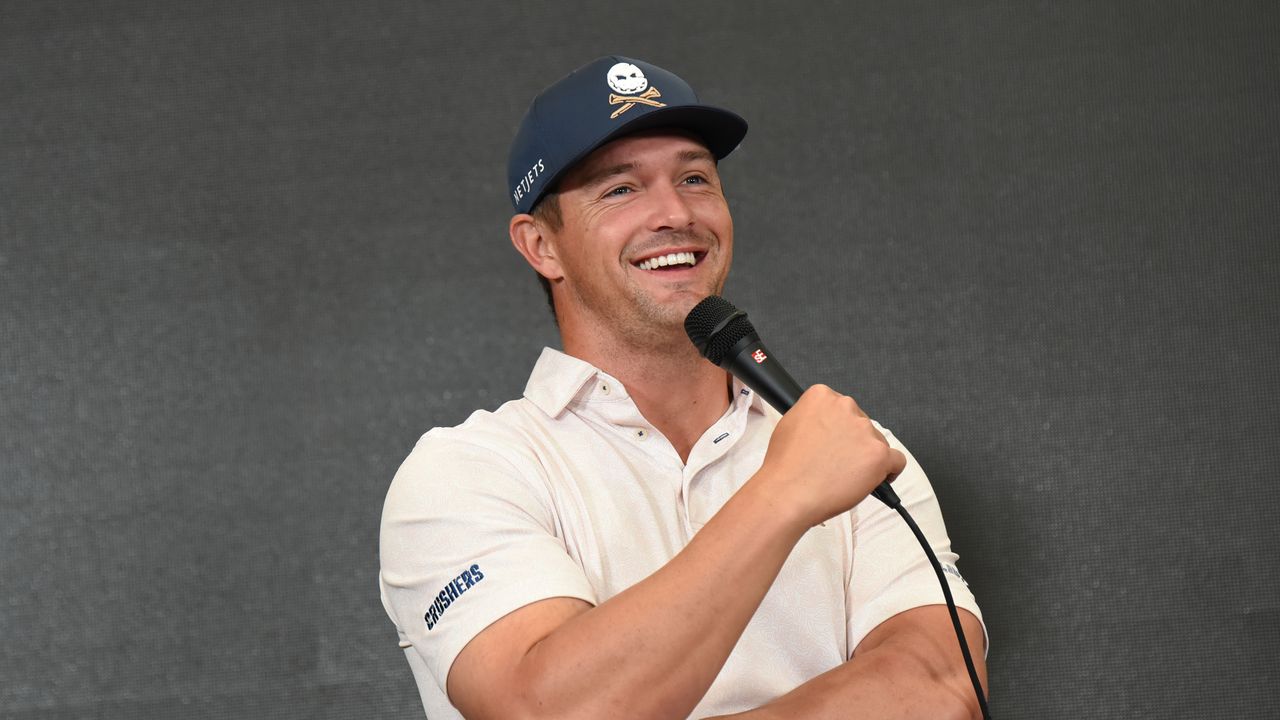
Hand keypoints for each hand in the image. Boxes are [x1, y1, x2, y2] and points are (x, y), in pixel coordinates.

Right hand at [755, 384, 905, 527]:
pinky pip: (897, 460)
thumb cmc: (785, 467)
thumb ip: (811, 416)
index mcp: (822, 396)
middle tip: (838, 462)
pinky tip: (875, 480)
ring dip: (867, 457)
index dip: (839, 428)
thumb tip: (822, 423)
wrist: (788, 494)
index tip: (835, 441)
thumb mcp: (789, 424)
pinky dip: (889, 471)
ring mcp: (864, 430)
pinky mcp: (879, 454)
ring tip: (846, 476)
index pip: (843, 408)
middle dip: (853, 442)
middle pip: (861, 424)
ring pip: (878, 442)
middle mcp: (845, 407)